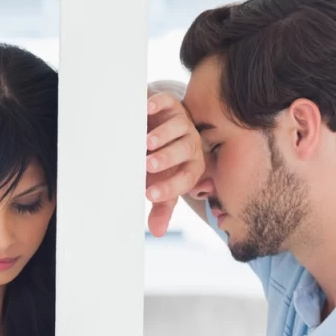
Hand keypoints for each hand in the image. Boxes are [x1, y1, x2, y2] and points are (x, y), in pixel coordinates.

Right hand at [146, 91, 204, 236]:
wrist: (155, 130)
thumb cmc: (158, 162)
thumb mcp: (160, 183)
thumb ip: (162, 205)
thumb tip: (157, 232)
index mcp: (191, 166)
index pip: (185, 178)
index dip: (169, 188)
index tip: (149, 194)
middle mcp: (190, 144)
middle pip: (186, 150)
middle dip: (168, 158)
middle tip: (148, 165)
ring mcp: (182, 122)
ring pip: (179, 127)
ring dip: (163, 135)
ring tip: (146, 143)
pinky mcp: (171, 104)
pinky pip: (168, 102)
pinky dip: (158, 105)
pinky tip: (145, 111)